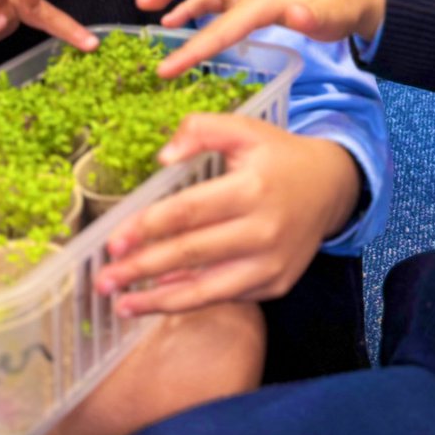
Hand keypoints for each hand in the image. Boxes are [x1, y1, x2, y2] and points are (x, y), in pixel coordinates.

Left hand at [94, 113, 361, 314]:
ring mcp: (272, 264)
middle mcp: (264, 230)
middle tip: (102, 280)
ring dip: (159, 301)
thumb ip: (202, 130)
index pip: (190, 212)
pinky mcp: (276, 284)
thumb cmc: (278, 157)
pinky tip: (158, 299)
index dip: (148, 227)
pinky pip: (225, 297)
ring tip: (121, 305)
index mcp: (252, 188)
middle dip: (142, 269)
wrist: (332, 188)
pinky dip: (190, 300)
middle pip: (192, 254)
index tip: (112, 241)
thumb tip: (162, 157)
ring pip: (207, 290)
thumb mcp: (245, 130)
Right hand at [134, 0, 385, 77]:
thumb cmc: (339, 9)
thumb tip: (297, 12)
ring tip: (147, 13)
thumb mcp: (331, 16)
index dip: (192, 47)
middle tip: (142, 3)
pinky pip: (211, 0)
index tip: (165, 69)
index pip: (220, 24)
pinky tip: (176, 22)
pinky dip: (190, 7)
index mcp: (261, 0)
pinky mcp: (250, 0)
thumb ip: (312, 15)